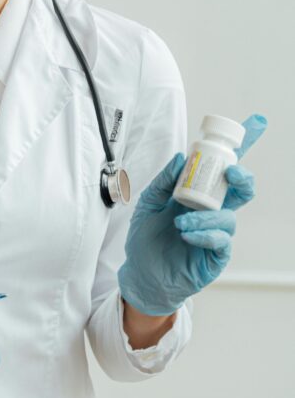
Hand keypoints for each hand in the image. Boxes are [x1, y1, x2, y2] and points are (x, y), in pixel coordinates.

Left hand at [117, 113, 266, 315]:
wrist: (141, 273)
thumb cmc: (147, 238)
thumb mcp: (148, 203)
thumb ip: (163, 181)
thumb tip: (181, 158)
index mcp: (198, 194)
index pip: (223, 168)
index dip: (242, 147)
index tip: (256, 123)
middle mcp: (212, 211)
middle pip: (241, 189)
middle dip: (242, 177)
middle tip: (231, 172)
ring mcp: (216, 233)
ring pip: (228, 217)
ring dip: (206, 215)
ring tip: (181, 221)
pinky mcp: (215, 255)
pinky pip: (222, 241)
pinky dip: (205, 234)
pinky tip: (187, 234)